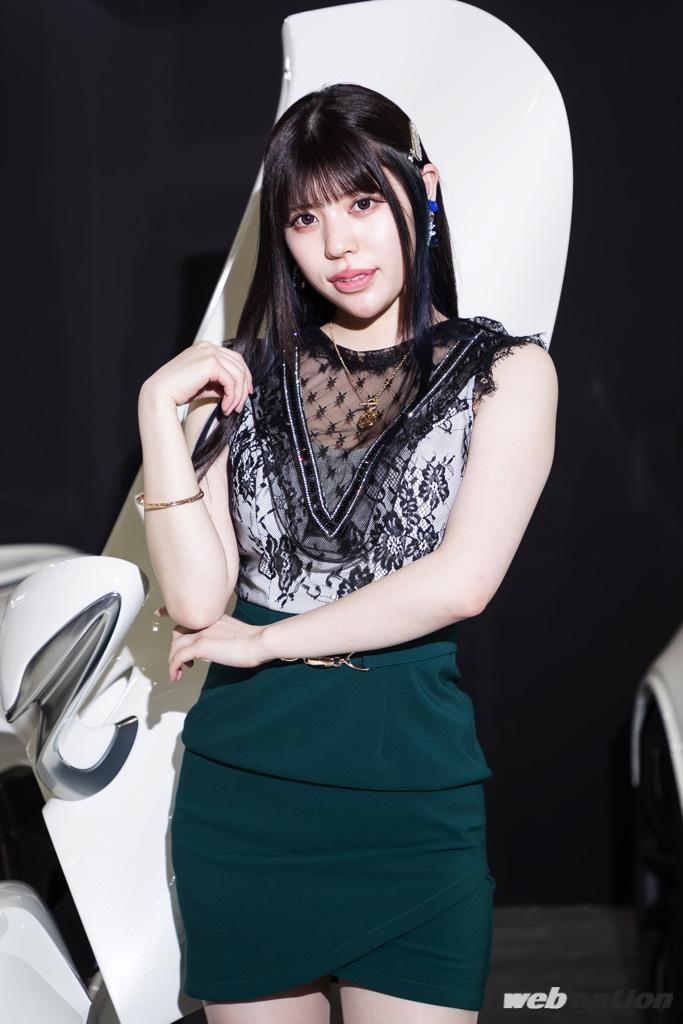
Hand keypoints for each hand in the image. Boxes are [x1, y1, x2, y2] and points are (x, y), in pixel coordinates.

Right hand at [139, 339, 253, 417]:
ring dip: (238, 395)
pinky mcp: (210, 363)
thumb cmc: (178, 391)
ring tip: (230, 409)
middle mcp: (208, 346)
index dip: (244, 376)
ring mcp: (209, 352)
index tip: (245, 393)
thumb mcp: (203, 383)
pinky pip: (231, 381)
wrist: (159, 394)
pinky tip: (225, 407)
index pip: (234, 358)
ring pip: (238, 374)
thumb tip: (237, 389)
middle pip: (239, 365)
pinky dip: (232, 396)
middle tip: (239, 406)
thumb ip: (219, 381)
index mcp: (205, 348)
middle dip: (244, 387)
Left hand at [155, 606, 268, 682]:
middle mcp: (203, 622)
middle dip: (176, 648)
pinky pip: (177, 657)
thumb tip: (220, 647)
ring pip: (175, 646)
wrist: (260, 641)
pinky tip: (176, 676)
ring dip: (173, 661)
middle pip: (178, 632)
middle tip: (184, 662)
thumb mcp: (236, 633)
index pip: (187, 613)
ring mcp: (200, 634)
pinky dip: (173, 668)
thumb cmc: (256, 641)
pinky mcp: (200, 646)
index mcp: (212, 618)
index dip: (169, 613)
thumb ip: (223, 636)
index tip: (159, 612)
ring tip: (178, 673)